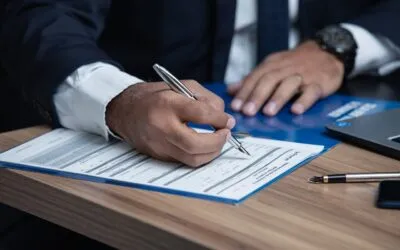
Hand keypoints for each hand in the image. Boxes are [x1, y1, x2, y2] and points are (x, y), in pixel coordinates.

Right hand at [106, 81, 234, 166]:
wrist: (125, 111)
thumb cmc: (155, 96)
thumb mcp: (180, 86)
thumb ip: (205, 98)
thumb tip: (223, 117)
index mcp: (167, 104)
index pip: (200, 114)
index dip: (219, 119)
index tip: (228, 120)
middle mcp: (161, 127)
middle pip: (195, 144)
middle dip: (218, 142)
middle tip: (226, 134)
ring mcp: (158, 145)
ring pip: (192, 159)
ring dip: (212, 152)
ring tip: (219, 141)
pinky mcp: (158, 156)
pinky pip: (185, 161)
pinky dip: (200, 155)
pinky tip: (205, 147)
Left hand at [228, 41, 344, 115]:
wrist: (327, 52)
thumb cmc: (295, 64)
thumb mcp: (273, 67)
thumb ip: (253, 79)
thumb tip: (231, 90)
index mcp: (272, 65)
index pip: (255, 77)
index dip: (245, 91)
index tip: (235, 106)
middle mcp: (286, 69)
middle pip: (269, 80)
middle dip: (257, 96)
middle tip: (248, 111)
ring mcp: (303, 76)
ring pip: (289, 85)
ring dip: (277, 98)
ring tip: (267, 112)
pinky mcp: (319, 83)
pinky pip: (312, 92)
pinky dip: (304, 101)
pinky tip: (296, 111)